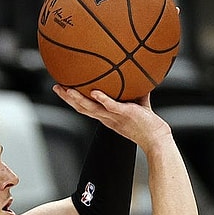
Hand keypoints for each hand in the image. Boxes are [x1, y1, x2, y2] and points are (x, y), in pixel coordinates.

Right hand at [52, 84, 170, 150]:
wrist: (157, 139)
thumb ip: (135, 91)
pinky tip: (95, 92)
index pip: (86, 108)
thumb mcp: (138, 105)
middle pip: (82, 108)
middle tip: (56, 87)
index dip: (73, 100)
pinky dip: (102, 100)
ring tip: (66, 90)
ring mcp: (114, 117)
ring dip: (77, 99)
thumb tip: (139, 75)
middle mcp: (107, 118)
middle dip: (67, 98)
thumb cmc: (149, 124)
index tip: (64, 90)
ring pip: (91, 108)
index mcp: (107, 117)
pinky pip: (111, 107)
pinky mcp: (125, 114)